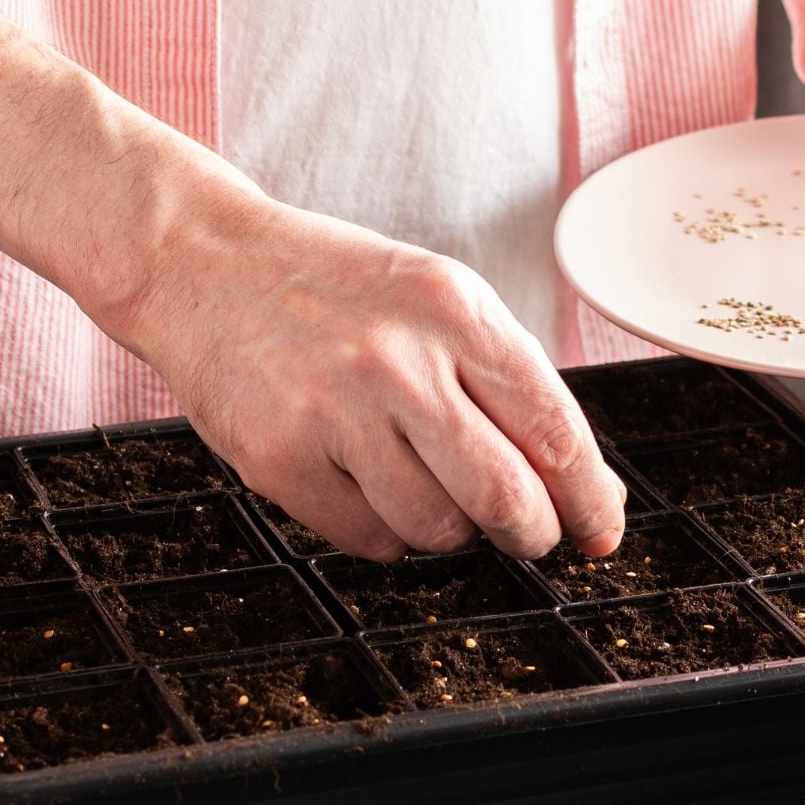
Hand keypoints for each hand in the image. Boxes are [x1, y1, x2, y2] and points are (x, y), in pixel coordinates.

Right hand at [127, 199, 627, 562]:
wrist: (204, 263)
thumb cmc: (340, 290)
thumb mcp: (440, 298)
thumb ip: (508, 380)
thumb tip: (581, 485)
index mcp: (456, 311)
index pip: (554, 428)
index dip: (589, 496)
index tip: (601, 528)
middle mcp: (398, 360)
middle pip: (505, 495)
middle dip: (531, 532)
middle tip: (528, 533)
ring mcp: (332, 410)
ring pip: (438, 530)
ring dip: (452, 530)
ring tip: (429, 486)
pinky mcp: (277, 458)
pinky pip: (370, 540)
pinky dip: (387, 533)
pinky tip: (371, 486)